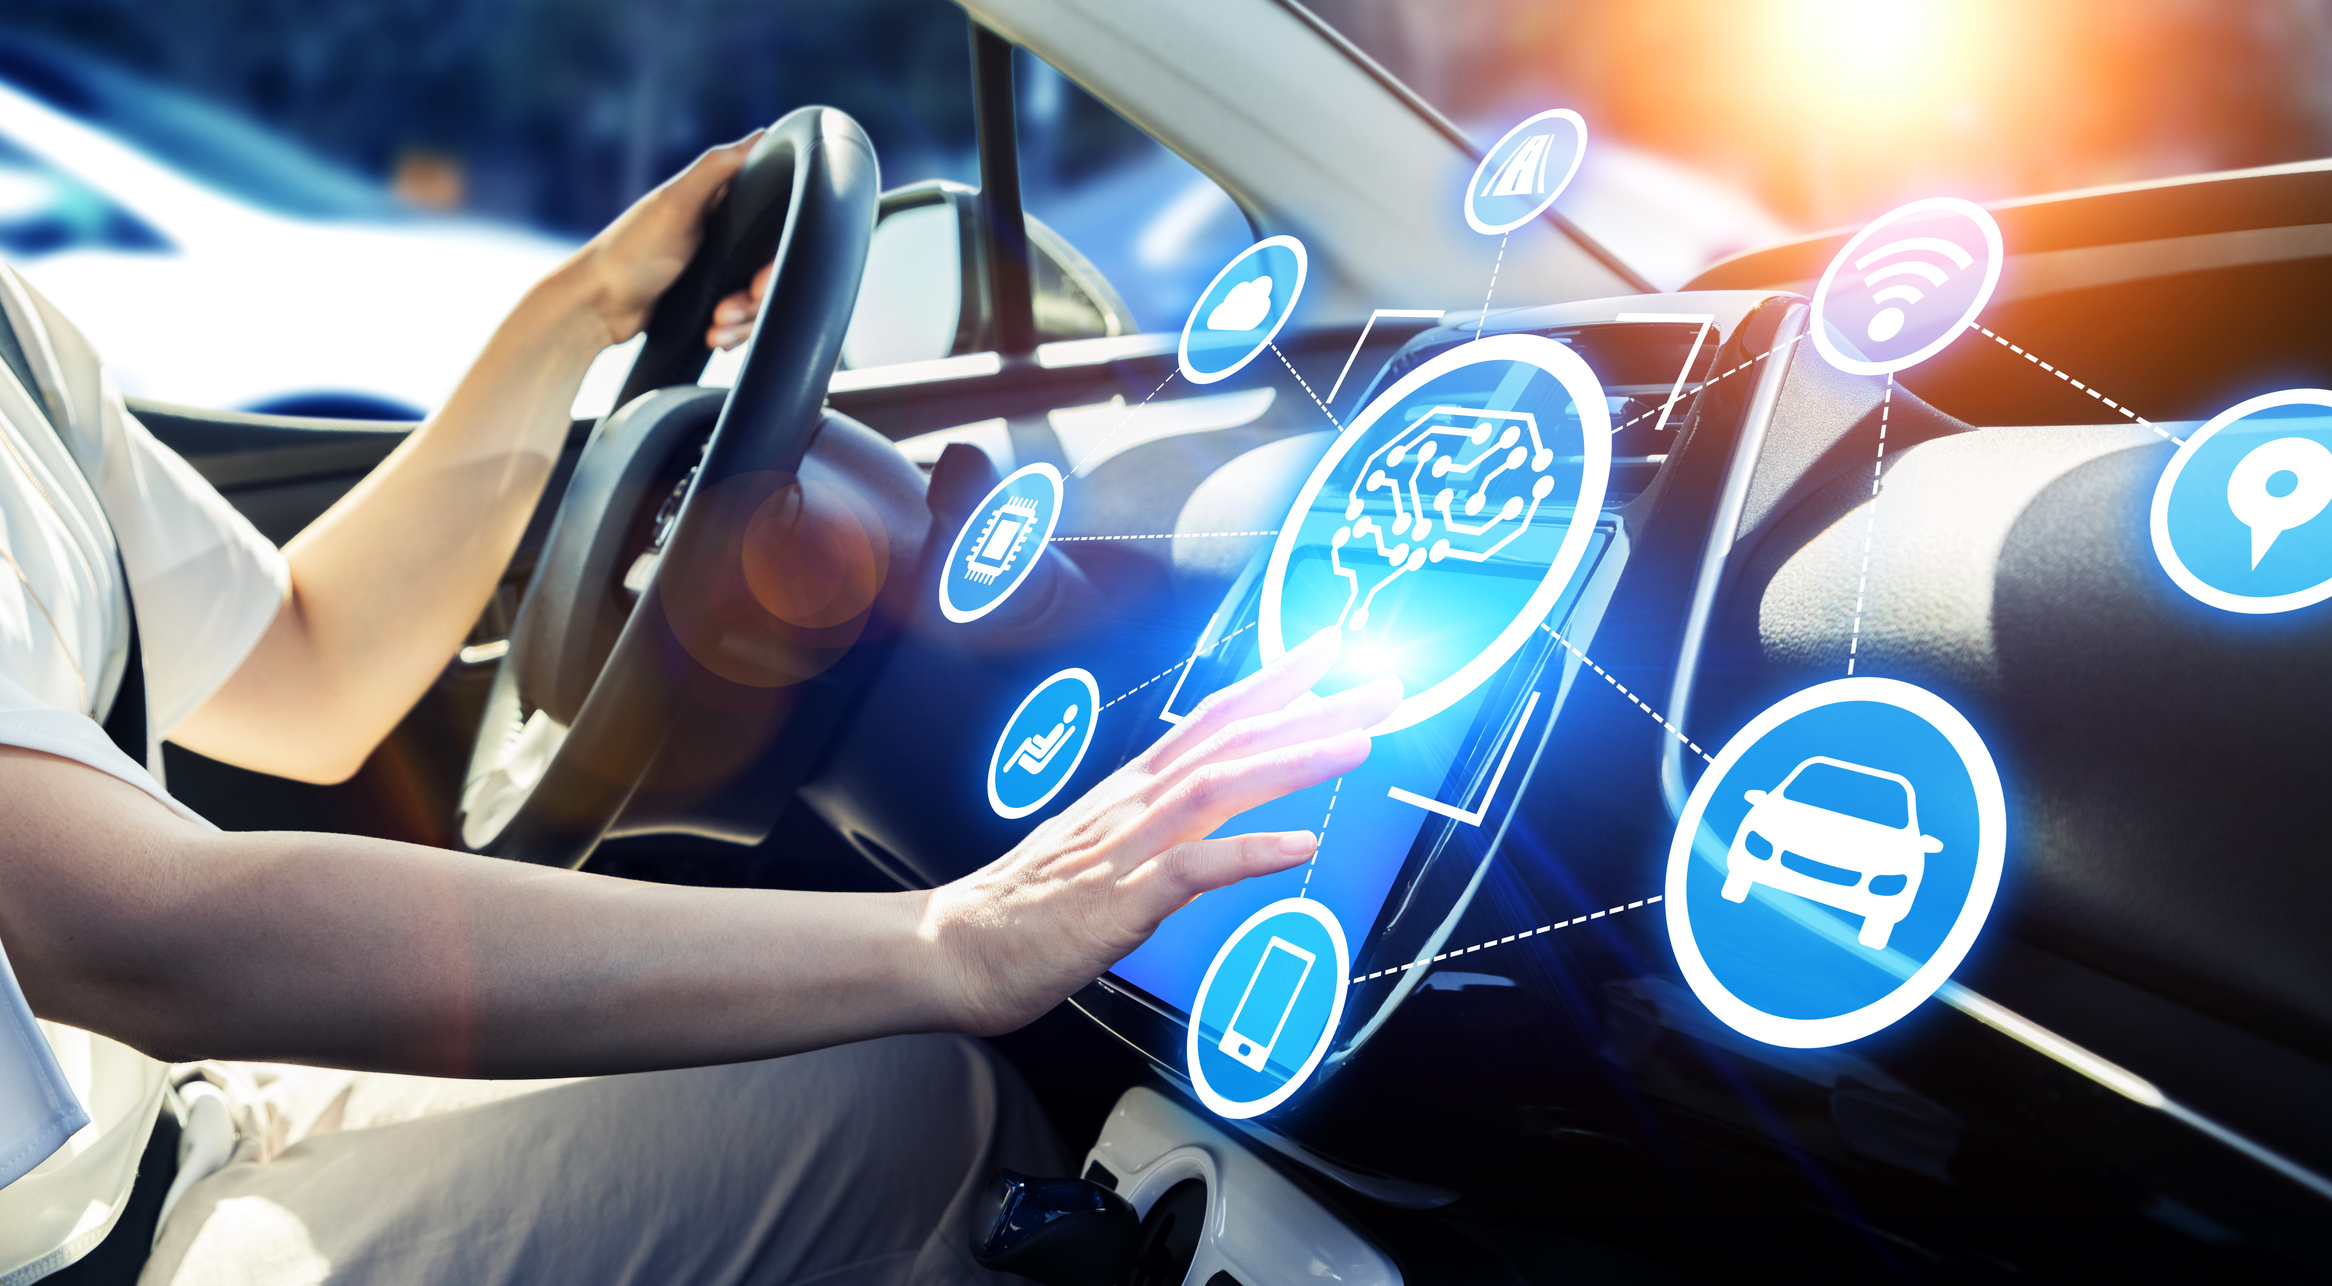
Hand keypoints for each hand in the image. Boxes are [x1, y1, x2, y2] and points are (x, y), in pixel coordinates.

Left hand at [571, 131, 764, 344]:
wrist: (596, 308)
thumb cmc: (629, 252)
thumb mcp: (675, 204)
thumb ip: (717, 168)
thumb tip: (761, 135)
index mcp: (720, 203)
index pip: (776, 224)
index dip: (777, 256)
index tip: (757, 279)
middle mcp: (724, 233)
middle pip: (771, 270)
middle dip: (755, 298)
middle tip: (730, 306)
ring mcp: (718, 270)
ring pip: (759, 301)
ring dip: (743, 321)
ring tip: (716, 326)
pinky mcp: (711, 300)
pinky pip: (742, 322)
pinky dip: (733, 333)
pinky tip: (714, 336)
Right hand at [920, 628, 1402, 1035]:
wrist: (956, 949)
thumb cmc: (1028, 906)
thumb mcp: (1103, 848)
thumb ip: (1161, 828)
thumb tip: (1216, 822)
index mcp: (1132, 789)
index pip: (1214, 718)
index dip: (1275, 680)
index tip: (1330, 649)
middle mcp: (1134, 803)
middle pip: (1232, 739)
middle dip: (1312, 708)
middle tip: (1382, 685)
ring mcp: (1127, 847)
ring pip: (1220, 787)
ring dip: (1292, 760)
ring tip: (1357, 742)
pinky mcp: (1119, 901)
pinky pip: (1194, 869)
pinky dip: (1250, 851)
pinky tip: (1299, 845)